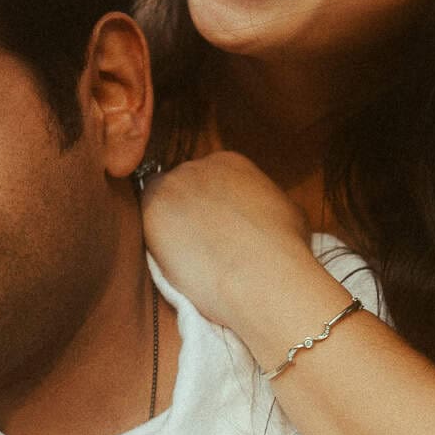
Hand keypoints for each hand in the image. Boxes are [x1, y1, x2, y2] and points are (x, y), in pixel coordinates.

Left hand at [141, 152, 314, 326]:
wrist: (263, 272)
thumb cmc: (284, 247)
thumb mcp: (287, 210)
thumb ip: (266, 202)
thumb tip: (265, 212)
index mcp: (230, 162)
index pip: (207, 179)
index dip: (208, 206)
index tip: (213, 228)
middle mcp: (198, 165)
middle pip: (180, 188)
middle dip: (186, 214)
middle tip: (197, 245)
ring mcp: (172, 184)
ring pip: (160, 206)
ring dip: (169, 228)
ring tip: (187, 259)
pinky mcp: (152, 209)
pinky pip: (146, 225)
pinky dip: (157, 245)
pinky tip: (176, 264)